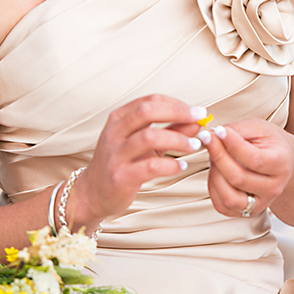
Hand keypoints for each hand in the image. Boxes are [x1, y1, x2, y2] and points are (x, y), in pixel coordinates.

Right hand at [75, 94, 203, 223]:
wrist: (94, 192)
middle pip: (147, 112)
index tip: (196, 111)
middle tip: (200, 120)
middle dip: (178, 112)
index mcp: (118, 119)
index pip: (149, 101)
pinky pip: (150, 166)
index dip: (176, 103)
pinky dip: (170, 165)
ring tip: (194, 145)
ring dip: (178, 139)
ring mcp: (116, 154)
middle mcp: (114, 132)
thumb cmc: (121, 163)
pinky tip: (181, 166)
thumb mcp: (143, 143)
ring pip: (149, 137)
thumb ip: (169, 131)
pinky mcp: (121, 176)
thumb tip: (196, 123)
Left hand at [204, 118, 293, 218]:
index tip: (218, 130)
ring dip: (214, 174)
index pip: (253, 159)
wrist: (282, 162)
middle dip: (217, 156)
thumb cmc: (269, 143)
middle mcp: (274, 188)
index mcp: (281, 164)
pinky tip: (216, 172)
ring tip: (214, 157)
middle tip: (208, 139)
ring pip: (229, 197)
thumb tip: (213, 135)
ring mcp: (262, 203)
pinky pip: (222, 206)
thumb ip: (236, 130)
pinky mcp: (247, 211)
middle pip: (238, 178)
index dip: (231, 144)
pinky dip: (213, 188)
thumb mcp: (258, 128)